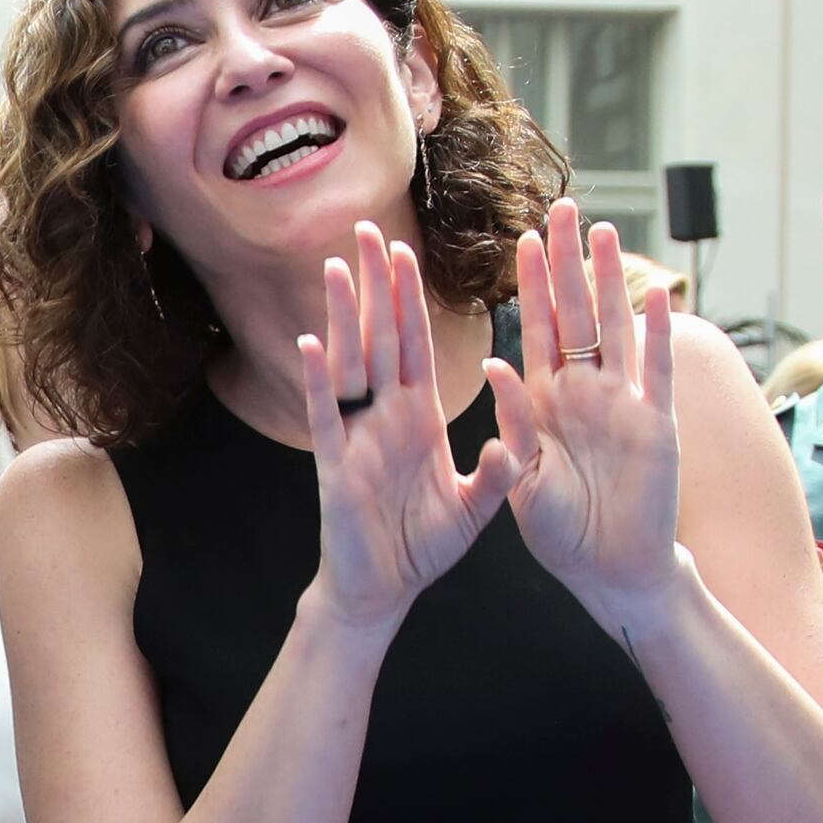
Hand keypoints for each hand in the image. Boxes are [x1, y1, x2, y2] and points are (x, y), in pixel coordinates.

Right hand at [297, 223, 518, 629]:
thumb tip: (511, 441)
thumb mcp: (476, 506)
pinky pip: (327, 417)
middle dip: (375, 286)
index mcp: (422, 419)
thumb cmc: (424, 548)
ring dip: (343, 315)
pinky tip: (310, 344)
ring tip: (335, 267)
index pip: (417, 346)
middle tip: (365, 231)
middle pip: (381, 338)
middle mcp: (387, 418)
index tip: (407, 252)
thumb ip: (498, 471)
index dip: (412, 300)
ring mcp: (359, 438)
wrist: (384, 592)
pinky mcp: (337, 467)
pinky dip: (318, 382)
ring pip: (351, 364)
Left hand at [485, 202, 682, 624]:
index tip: (522, 239)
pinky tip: (658, 295)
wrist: (610, 571)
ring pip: (616, 329)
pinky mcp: (656, 426)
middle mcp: (583, 393)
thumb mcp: (522, 480)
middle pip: (575, 314)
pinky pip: (657, 372)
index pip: (535, 330)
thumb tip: (494, 364)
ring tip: (604, 233)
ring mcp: (623, 404)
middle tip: (565, 209)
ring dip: (611, 282)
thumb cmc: (562, 531)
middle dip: (568, 262)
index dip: (530, 286)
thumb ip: (514, 424)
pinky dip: (659, 335)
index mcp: (544, 403)